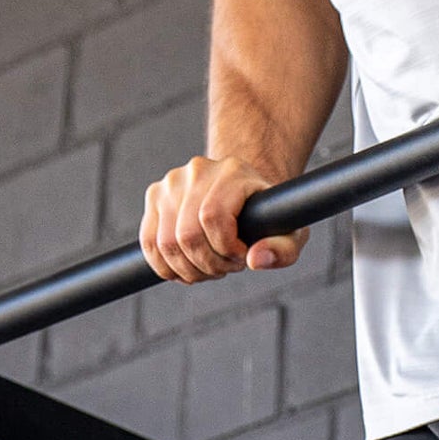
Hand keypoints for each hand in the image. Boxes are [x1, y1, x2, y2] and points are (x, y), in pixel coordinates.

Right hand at [140, 155, 309, 281]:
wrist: (243, 195)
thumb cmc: (267, 216)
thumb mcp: (290, 232)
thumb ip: (283, 248)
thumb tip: (256, 260)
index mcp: (233, 172)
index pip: (213, 217)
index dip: (225, 249)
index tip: (241, 256)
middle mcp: (197, 170)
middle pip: (186, 235)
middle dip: (207, 264)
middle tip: (225, 268)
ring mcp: (172, 182)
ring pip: (165, 243)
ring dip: (187, 269)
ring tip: (209, 267)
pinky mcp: (155, 196)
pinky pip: (149, 243)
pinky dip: (165, 266)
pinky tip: (186, 268)